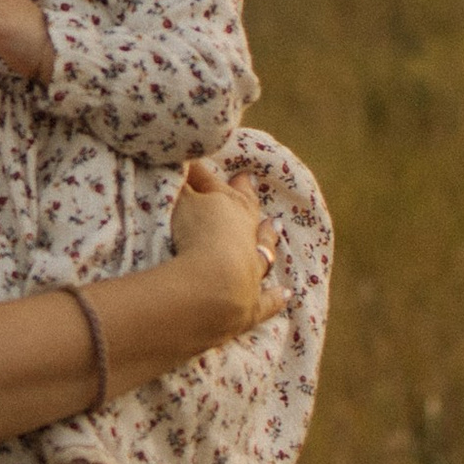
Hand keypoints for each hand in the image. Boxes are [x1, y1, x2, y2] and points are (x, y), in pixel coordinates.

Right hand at [167, 160, 282, 341]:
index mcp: (227, 204)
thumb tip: (177, 163)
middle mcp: (245, 233)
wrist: (212, 287)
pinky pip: (268, 300)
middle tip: (246, 178)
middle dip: (243, 192)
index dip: (198, 171)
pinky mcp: (252, 304)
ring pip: (263, 248)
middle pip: (244, 207)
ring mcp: (252, 268)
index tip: (190, 159)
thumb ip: (178, 185)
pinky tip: (286, 294)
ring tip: (274, 225)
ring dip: (267, 236)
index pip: (208, 181)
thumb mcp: (178, 203)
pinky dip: (276, 297)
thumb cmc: (194, 237)